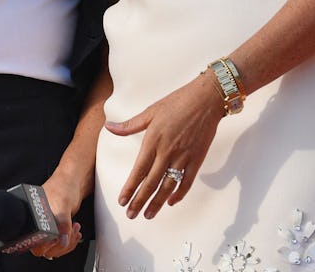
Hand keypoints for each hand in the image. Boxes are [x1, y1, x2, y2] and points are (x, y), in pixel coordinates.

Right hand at [29, 174, 83, 259]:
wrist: (74, 179)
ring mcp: (48, 226)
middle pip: (45, 249)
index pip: (35, 243)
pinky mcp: (57, 227)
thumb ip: (62, 224)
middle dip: (60, 245)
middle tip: (69, 234)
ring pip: (54, 248)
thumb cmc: (64, 185)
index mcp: (34, 218)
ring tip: (74, 232)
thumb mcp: (63, 205)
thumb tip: (62, 240)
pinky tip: (74, 233)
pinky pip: (60, 243)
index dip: (47, 245)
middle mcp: (39, 223)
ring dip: (66, 244)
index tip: (58, 239)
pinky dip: (69, 241)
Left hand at [105, 72, 223, 219]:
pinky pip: (187, 182)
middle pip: (151, 182)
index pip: (139, 170)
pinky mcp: (197, 159)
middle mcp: (167, 151)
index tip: (122, 201)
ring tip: (148, 215)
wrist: (205, 99)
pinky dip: (179, 194)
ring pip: (168, 186)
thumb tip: (109, 127)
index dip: (130, 187)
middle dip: (140, 201)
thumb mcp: (151, 111)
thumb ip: (130, 125)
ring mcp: (183, 157)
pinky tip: (171, 202)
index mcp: (154, 139)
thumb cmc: (177, 102)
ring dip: (157, 203)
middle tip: (131, 215)